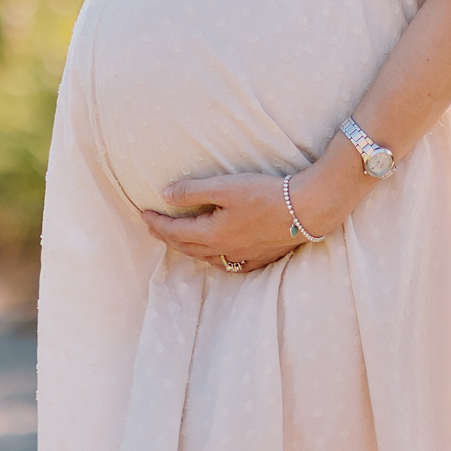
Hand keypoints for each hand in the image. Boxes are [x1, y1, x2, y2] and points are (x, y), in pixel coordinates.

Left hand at [140, 157, 370, 270]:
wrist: (308, 209)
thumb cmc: (267, 194)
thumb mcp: (226, 186)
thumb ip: (193, 191)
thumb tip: (165, 195)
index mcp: (213, 234)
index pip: (175, 231)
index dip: (156, 223)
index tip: (142, 213)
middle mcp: (225, 251)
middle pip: (187, 247)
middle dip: (167, 236)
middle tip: (152, 226)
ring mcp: (243, 257)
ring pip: (206, 258)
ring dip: (187, 248)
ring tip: (177, 239)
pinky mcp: (260, 258)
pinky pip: (228, 264)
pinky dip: (212, 258)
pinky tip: (215, 254)